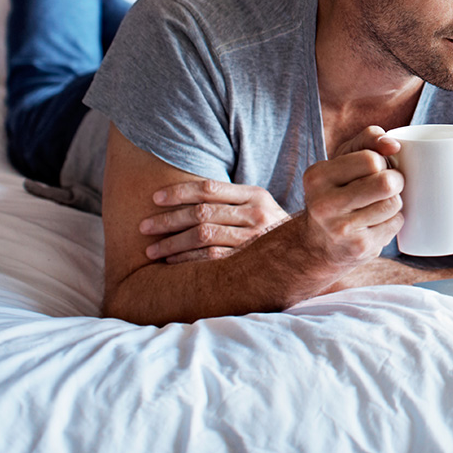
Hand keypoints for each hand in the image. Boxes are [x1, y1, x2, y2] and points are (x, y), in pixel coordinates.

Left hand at [140, 181, 288, 263]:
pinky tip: (171, 263)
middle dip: (168, 220)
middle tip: (144, 226)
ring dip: (172, 244)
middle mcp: (256, 214)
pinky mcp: (250, 262)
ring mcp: (254, 239)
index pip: (209, 189)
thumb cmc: (269, 229)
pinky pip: (211, 260)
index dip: (178, 192)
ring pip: (204, 236)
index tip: (154, 199)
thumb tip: (184, 195)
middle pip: (202, 213)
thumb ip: (230, 199)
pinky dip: (187, 261)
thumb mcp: (257, 206)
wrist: (309, 251)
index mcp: (255, 195)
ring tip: (150, 249)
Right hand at [298, 126, 405, 273]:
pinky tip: (376, 223)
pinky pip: (396, 223)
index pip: (371, 159)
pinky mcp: (360, 248)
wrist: (318, 244)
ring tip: (378, 204)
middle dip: (395, 180)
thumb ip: (368, 140)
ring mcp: (342, 230)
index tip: (375, 168)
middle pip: (386, 183)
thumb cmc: (337, 191)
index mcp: (318, 176)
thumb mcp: (343, 160)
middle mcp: (324, 204)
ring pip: (394, 203)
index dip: (382, 161)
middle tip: (386, 185)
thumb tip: (394, 144)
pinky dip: (393, 220)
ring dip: (394, 201)